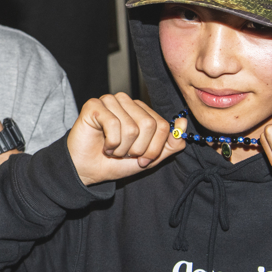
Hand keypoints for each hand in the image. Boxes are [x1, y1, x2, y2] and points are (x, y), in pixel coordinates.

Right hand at [66, 94, 186, 184]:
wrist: (88, 171)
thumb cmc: (116, 162)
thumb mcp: (150, 157)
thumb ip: (170, 143)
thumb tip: (183, 123)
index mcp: (142, 110)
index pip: (163, 126)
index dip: (154, 148)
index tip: (142, 159)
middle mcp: (127, 101)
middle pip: (148, 125)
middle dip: (137, 149)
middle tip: (124, 153)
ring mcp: (109, 101)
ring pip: (131, 127)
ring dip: (122, 148)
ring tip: (112, 149)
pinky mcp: (94, 105)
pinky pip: (112, 125)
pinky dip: (110, 143)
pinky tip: (103, 144)